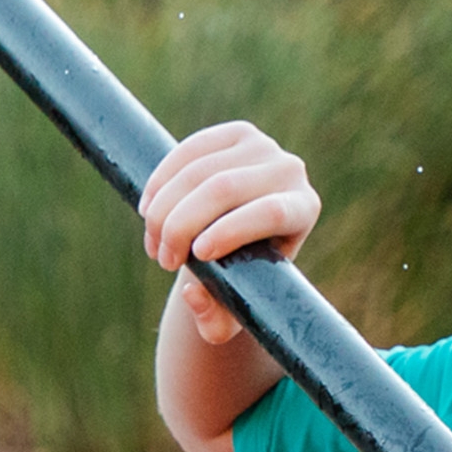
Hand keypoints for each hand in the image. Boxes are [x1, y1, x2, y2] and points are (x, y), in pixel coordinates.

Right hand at [138, 122, 318, 344]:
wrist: (240, 236)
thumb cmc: (243, 280)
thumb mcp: (233, 309)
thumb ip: (215, 318)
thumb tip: (193, 295)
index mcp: (304, 208)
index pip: (269, 212)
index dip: (229, 232)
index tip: (195, 257)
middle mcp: (289, 169)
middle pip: (225, 188)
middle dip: (182, 225)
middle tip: (162, 260)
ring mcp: (261, 145)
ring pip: (199, 171)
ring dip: (164, 210)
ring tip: (153, 243)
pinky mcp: (232, 132)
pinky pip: (187, 150)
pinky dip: (160, 182)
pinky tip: (147, 209)